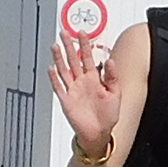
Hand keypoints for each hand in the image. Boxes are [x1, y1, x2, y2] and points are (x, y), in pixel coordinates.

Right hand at [47, 36, 117, 150]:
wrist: (99, 134)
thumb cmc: (108, 116)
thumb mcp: (116, 94)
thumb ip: (112, 77)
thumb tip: (110, 61)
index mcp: (94, 79)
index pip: (88, 57)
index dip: (85, 45)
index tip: (82, 33)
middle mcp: (82, 82)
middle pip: (73, 60)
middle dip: (69, 46)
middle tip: (64, 33)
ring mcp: (73, 90)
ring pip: (64, 70)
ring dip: (59, 58)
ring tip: (55, 46)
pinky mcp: (66, 100)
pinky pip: (59, 87)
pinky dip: (54, 78)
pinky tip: (51, 68)